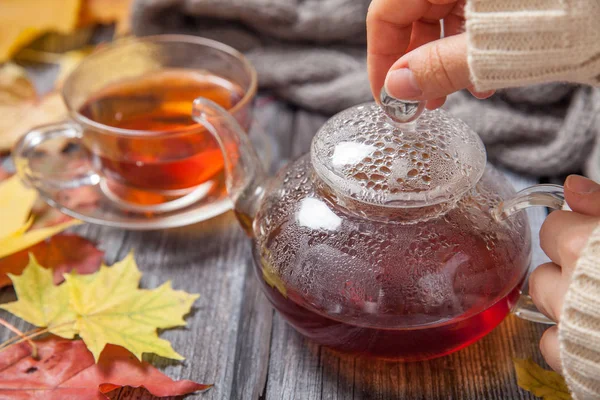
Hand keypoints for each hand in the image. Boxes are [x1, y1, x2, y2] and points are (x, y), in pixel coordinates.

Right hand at [366, 0, 493, 108]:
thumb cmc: (567, 4)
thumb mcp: (493, 41)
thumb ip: (443, 64)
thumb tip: (396, 87)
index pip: (385, 13)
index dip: (379, 58)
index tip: (386, 98)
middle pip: (410, 17)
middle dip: (414, 65)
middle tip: (418, 103)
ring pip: (440, 19)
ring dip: (443, 61)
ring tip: (453, 95)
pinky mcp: (492, 0)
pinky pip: (469, 16)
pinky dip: (469, 47)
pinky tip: (483, 78)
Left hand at [530, 175, 599, 371]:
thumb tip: (573, 186)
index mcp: (581, 247)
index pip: (551, 227)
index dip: (572, 230)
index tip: (590, 236)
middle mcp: (568, 287)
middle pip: (542, 268)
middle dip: (565, 269)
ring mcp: (569, 327)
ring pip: (543, 303)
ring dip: (563, 301)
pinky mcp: (575, 361)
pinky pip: (550, 344)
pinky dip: (564, 339)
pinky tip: (590, 331)